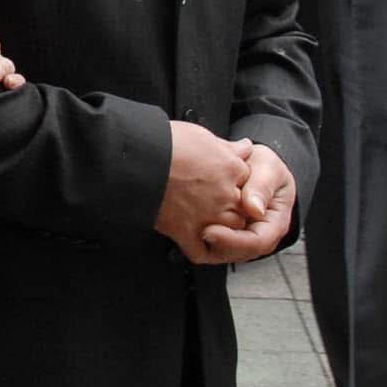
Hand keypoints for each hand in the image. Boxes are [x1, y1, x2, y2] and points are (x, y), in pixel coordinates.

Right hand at [155, 122, 252, 264]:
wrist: (137, 159)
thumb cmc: (164, 143)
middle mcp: (224, 194)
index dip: (236, 182)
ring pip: (230, 231)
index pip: (249, 181)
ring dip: (222, 227)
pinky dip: (200, 248)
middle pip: (243, 208)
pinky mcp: (186, 231)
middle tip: (214, 199)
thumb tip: (244, 147)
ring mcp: (207, 215)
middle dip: (232, 206)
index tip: (224, 181)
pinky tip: (194, 239)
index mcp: (230, 168)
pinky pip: (201, 251)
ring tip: (206, 218)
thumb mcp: (201, 135)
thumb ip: (227, 146)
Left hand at [200, 142, 296, 263]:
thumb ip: (262, 186)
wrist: (250, 164)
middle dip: (216, 245)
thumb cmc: (263, 166)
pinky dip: (200, 238)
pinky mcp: (227, 235)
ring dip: (205, 245)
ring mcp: (243, 237)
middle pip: (239, 252)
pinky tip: (188, 224)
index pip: (257, 242)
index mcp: (275, 222)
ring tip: (188, 227)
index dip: (233, 240)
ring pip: (224, 253)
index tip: (209, 231)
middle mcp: (260, 235)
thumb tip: (255, 209)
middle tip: (194, 231)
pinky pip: (213, 246)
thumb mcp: (268, 167)